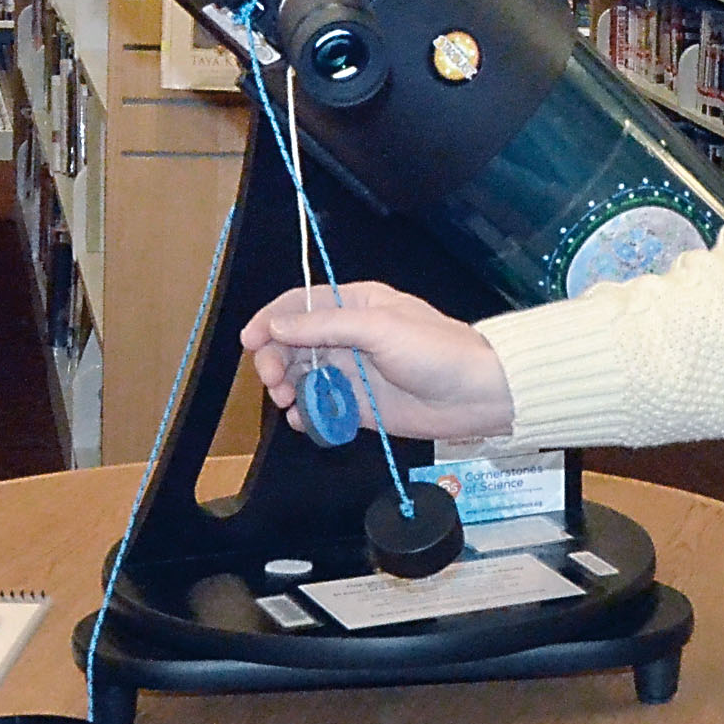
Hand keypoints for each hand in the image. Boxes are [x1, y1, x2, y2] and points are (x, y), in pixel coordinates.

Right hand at [239, 280, 514, 442]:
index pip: (301, 303)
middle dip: (275, 360)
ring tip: (290, 402)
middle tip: (275, 383)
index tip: (249, 342)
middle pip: (293, 343)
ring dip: (287, 388)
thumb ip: (326, 326)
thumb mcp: (380, 328)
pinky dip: (306, 415)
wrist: (475, 394)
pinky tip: (305, 420)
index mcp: (356, 305)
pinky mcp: (357, 407)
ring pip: (302, 377)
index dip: (270, 319)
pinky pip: (319, 408)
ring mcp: (352, 372)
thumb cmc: (435, 351)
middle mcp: (349, 336)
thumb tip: (276, 325)